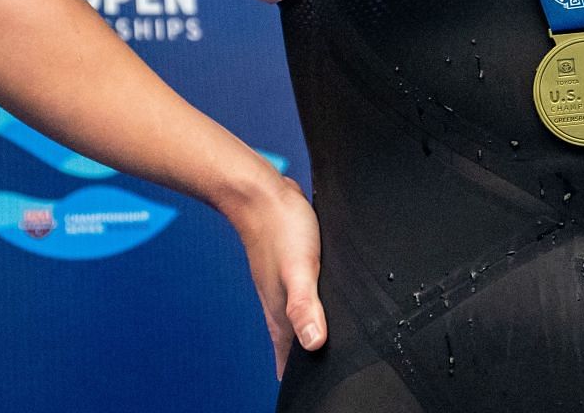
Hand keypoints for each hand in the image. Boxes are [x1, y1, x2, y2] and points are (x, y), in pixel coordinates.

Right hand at [228, 175, 327, 377]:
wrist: (260, 191)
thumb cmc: (280, 227)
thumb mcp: (300, 268)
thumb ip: (306, 305)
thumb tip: (314, 343)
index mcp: (280, 312)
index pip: (286, 359)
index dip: (296, 379)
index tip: (309, 396)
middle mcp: (280, 303)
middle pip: (292, 345)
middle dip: (303, 365)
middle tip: (320, 380)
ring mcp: (283, 286)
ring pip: (296, 322)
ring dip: (307, 338)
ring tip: (322, 352)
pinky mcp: (291, 268)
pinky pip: (302, 299)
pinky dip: (311, 310)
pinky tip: (323, 306)